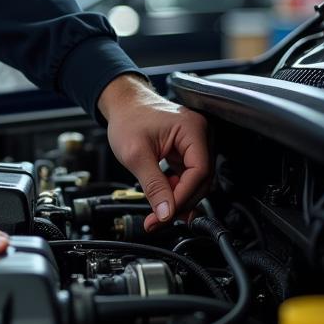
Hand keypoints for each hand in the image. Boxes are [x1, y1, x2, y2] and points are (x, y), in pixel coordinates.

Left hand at [98, 74, 210, 231]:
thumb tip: (165, 213)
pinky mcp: (187, 150)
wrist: (122, 104)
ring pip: (196, 180)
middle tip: (160, 219)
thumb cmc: (128, 118)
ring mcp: (195, 142)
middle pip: (201, 179)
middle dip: (180, 201)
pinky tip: (163, 196)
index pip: (199, 172)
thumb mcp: (135, 155)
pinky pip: (188, 175)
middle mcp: (200, 134)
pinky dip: (176, 188)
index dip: (184, 196)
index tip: (167, 213)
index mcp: (192, 129)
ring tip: (158, 211)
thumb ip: (153, 186)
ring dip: (178, 197)